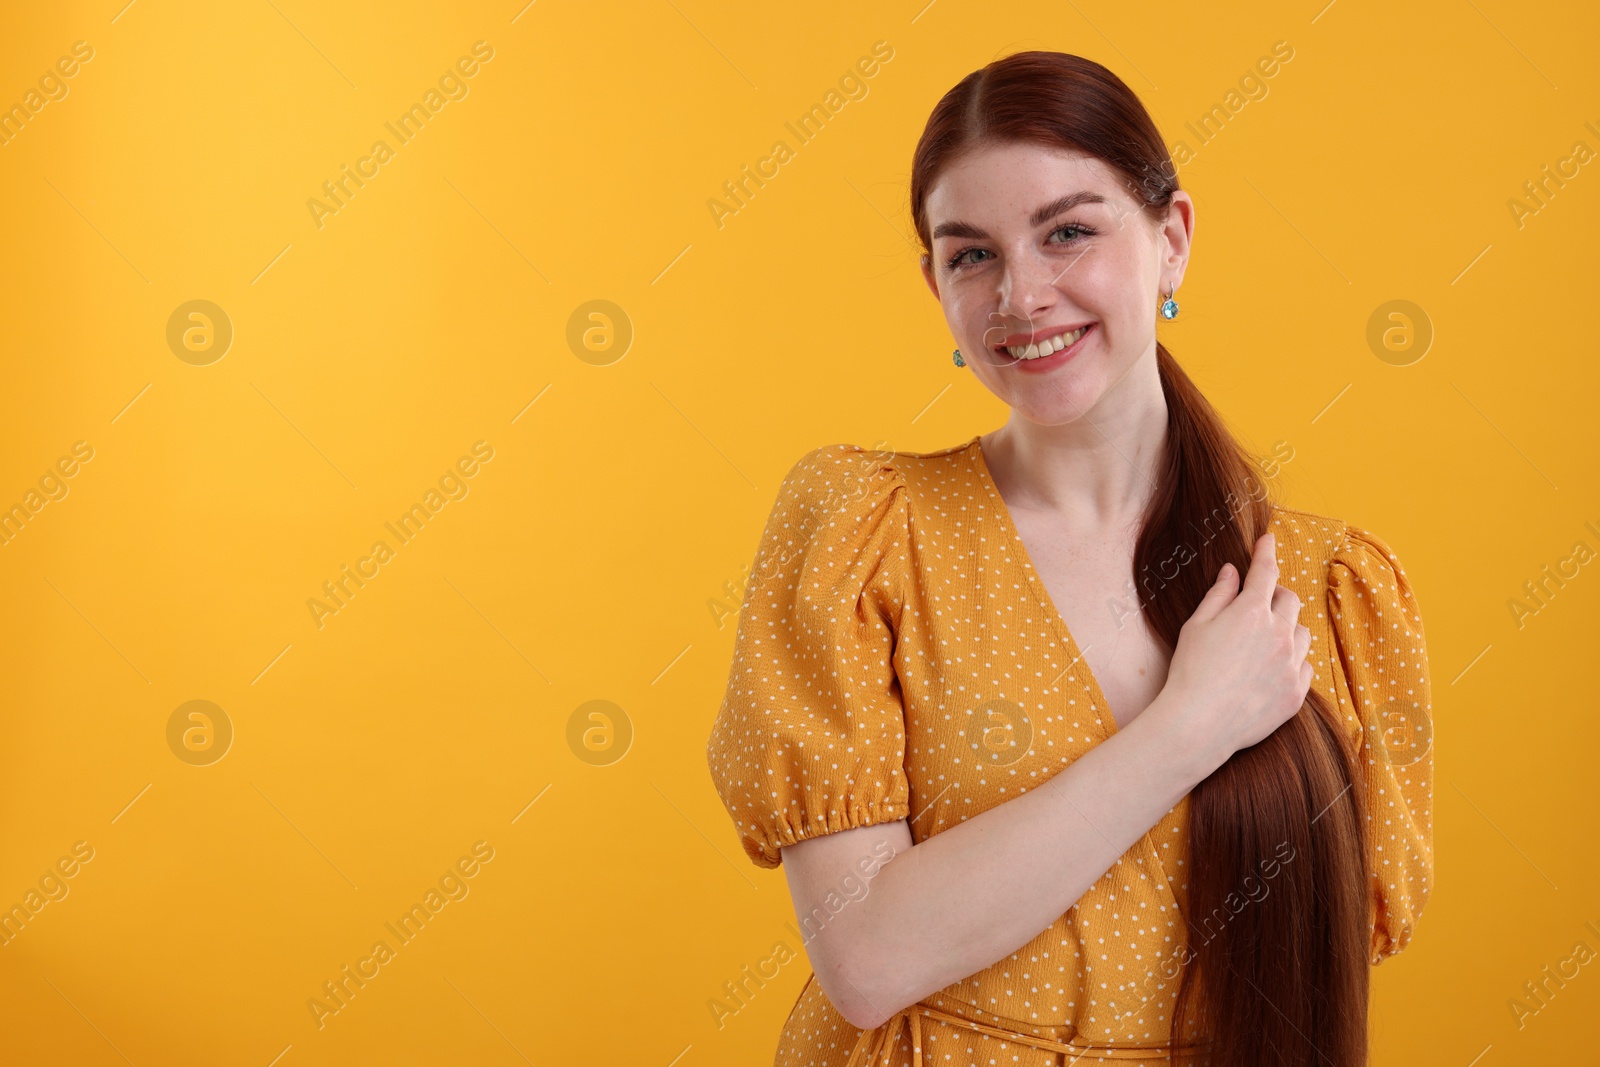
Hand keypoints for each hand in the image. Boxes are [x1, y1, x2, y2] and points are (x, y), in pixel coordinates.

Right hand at [1153, 532, 1312, 770]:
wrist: (1199, 723)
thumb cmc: (1190, 672)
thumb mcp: (1197, 626)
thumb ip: (1219, 595)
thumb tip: (1232, 572)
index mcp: (1251, 612)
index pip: (1265, 571)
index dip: (1266, 552)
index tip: (1268, 540)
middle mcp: (1279, 633)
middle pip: (1290, 600)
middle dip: (1275, 596)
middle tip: (1256, 605)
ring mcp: (1292, 664)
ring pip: (1302, 633)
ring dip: (1286, 629)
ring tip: (1262, 643)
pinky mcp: (1297, 692)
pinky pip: (1305, 665)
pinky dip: (1292, 661)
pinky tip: (1270, 669)